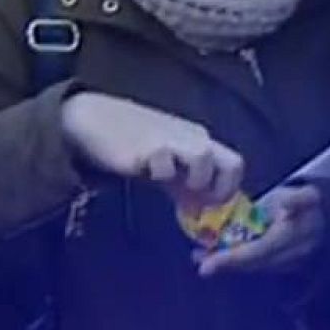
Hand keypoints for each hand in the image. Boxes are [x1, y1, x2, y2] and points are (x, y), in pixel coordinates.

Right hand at [62, 92, 243, 207]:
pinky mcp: (149, 145)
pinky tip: (143, 169)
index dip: (227, 190)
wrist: (95, 120)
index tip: (209, 206)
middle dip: (220, 189)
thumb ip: (184, 184)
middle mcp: (194, 137)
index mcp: (200, 140)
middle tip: (199, 202)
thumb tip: (199, 209)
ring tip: (170, 182)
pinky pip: (165, 164)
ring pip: (204, 157)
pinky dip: (160, 172)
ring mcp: (173, 138)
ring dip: (195, 178)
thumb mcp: (166, 165)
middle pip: (232, 162)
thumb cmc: (133, 143)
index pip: (234, 165)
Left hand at [196, 185, 322, 276]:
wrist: (326, 221)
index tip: (208, 264)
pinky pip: (254, 265)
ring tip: (200, 257)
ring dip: (226, 264)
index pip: (258, 252)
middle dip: (225, 263)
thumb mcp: (307, 196)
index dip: (233, 259)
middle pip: (252, 264)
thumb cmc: (310, 205)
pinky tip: (214, 256)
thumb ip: (298, 199)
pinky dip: (234, 262)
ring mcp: (284, 264)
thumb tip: (285, 205)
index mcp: (292, 239)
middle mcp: (288, 257)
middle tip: (198, 260)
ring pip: (251, 267)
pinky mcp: (278, 265)